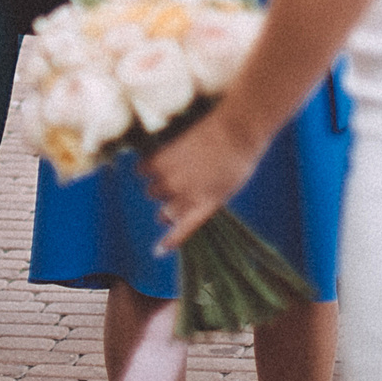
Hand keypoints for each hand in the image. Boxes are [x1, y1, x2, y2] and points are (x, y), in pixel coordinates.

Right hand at [142, 106, 266, 251]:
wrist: (237, 129)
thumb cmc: (239, 155)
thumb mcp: (228, 185)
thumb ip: (206, 198)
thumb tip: (187, 201)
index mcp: (206, 206)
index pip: (183, 231)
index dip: (169, 241)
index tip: (157, 251)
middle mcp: (186, 197)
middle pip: (165, 213)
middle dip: (168, 208)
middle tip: (175, 193)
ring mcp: (173, 179)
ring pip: (153, 192)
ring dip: (158, 186)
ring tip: (170, 171)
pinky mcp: (163, 158)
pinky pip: (142, 170)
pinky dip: (145, 168)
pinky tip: (153, 162)